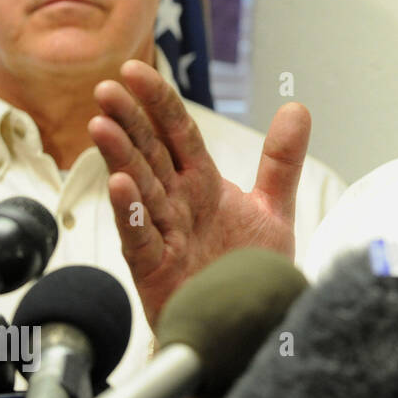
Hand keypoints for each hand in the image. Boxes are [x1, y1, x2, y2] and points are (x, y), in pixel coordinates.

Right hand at [88, 60, 309, 325]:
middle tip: (107, 88)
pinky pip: (142, 237)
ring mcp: (165, 234)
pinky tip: (120, 187)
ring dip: (120, 157)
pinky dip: (131, 212)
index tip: (135, 71)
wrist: (244, 326)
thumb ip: (281, 160)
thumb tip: (296, 107)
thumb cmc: (245, 269)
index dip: (158, 103)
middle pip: (151, 154)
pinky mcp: (158, 269)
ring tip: (101, 124)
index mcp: (203, 184)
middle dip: (129, 121)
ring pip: (140, 189)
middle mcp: (179, 204)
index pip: (178, 134)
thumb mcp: (272, 208)